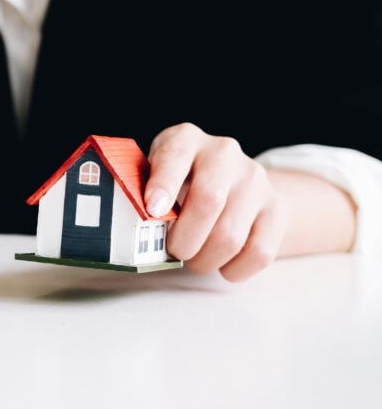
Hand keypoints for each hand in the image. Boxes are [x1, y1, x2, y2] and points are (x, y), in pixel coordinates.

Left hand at [144, 123, 286, 281]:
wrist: (228, 180)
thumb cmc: (177, 181)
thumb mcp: (152, 173)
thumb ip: (140, 192)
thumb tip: (130, 223)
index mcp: (186, 139)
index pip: (175, 156)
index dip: (163, 184)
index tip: (152, 211)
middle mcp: (224, 152)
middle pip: (208, 201)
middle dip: (184, 239)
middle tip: (174, 252)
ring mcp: (256, 179)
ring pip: (231, 235)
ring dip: (206, 259)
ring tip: (195, 259)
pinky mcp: (278, 208)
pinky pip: (260, 252)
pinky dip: (235, 269)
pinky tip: (222, 265)